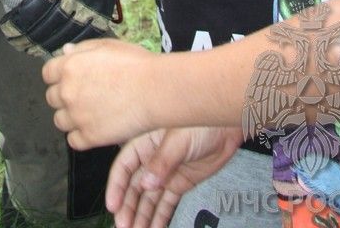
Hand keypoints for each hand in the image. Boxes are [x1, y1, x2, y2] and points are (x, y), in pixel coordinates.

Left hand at [43, 37, 162, 148]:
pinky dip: (81, 136)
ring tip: (90, 112)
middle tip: (85, 95)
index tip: (71, 78)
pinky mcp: (89, 137)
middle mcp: (68, 92)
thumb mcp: (107, 45)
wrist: (153, 90)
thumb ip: (82, 49)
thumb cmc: (135, 64)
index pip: (47, 73)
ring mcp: (77, 116)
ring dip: (71, 117)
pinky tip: (95, 126)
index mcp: (70, 67)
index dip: (59, 75)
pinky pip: (73, 140)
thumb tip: (65, 52)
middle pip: (52, 98)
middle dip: (65, 96)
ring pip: (60, 121)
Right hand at [106, 126, 241, 227]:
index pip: (124, 166)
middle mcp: (152, 159)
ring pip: (148, 198)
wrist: (226, 127)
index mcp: (145, 142)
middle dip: (128, 207)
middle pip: (134, 186)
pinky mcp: (180, 183)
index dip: (116, 186)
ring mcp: (166, 173)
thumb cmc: (201, 122)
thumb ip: (162, 161)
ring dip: (141, 216)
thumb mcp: (178, 139)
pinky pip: (166, 203)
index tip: (113, 205)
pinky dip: (160, 217)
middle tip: (124, 226)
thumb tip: (146, 183)